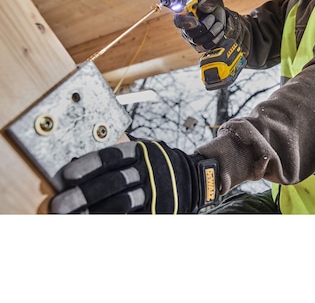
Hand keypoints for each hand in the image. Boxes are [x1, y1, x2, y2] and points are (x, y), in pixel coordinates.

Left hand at [49, 140, 218, 213]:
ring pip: (122, 203)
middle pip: (113, 182)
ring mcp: (156, 191)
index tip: (66, 175)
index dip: (88, 165)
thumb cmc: (158, 163)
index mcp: (142, 151)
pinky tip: (96, 224)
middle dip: (84, 195)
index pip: (112, 157)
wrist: (194, 178)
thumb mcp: (144, 150)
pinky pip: (134, 217)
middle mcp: (149, 170)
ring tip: (73, 218)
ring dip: (95, 212)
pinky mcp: (160, 209)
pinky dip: (113, 222)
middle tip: (60, 204)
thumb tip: (80, 156)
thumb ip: (119, 154)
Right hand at [173, 0, 225, 51]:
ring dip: (212, 32)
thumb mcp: (213, 1)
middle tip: (212, 17)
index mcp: (185, 17)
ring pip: (200, 42)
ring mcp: (193, 40)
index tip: (194, 20)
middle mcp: (186, 30)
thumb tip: (202, 7)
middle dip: (205, 26)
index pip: (178, 22)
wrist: (221, 19)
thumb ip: (209, 2)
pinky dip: (215, 39)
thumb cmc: (213, 8)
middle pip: (190, 34)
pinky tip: (220, 32)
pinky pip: (207, 47)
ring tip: (218, 24)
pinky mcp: (201, 47)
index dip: (184, 22)